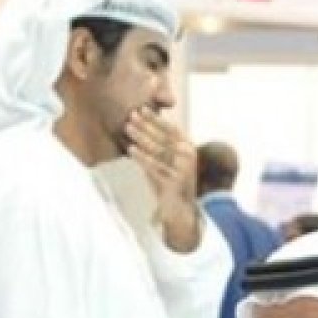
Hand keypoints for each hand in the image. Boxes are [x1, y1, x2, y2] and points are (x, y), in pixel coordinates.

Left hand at [125, 108, 201, 252]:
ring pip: (159, 150)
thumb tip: (141, 123)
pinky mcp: (174, 182)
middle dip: (146, 125)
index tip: (141, 109)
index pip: (172, 129)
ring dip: (142, 137)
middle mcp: (189, 158)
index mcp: (189, 149)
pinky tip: (131, 150)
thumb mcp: (168, 159)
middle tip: (130, 116)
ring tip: (127, 129)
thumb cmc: (171, 181)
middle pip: (164, 137)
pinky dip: (142, 157)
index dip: (156, 119)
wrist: (180, 208)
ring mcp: (183, 170)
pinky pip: (155, 166)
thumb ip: (160, 144)